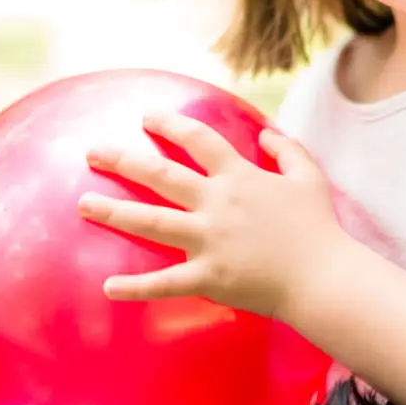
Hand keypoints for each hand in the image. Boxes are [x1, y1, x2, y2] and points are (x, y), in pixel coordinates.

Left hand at [77, 112, 341, 319]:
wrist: (323, 276)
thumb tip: (265, 132)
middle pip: (161, 175)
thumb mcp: (308, 175)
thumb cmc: (317, 226)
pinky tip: (107, 287)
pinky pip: (165, 283)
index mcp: (239, 176)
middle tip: (93, 152)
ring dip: (113, 212)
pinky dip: (135, 288)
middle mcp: (217, 203)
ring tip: (83, 204)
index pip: (198, 139)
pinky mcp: (208, 277)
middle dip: (124, 160)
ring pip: (151, 221)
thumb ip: (287, 149)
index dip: (171, 124)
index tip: (147, 117)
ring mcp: (209, 240)